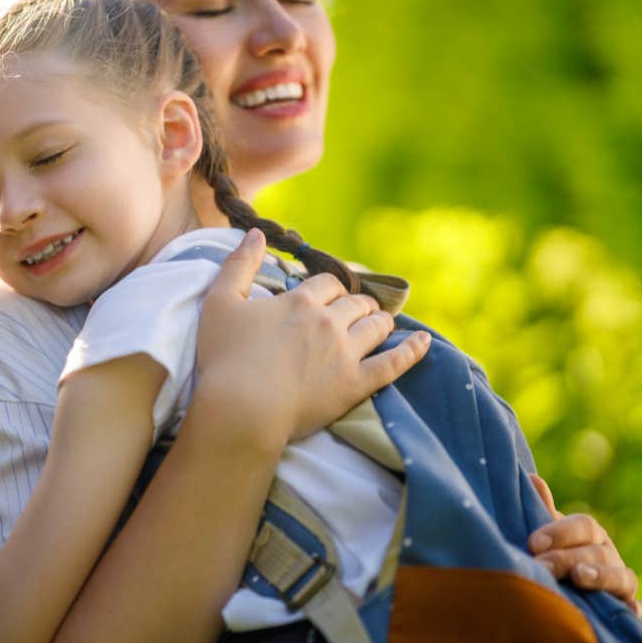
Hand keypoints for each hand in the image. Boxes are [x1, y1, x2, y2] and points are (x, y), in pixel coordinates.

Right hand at [194, 229, 431, 449]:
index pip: (328, 283)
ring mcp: (346, 353)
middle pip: (355, 303)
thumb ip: (238, 265)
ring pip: (376, 326)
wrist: (241, 410)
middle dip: (357, 304)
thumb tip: (256, 232)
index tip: (326, 295)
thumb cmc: (224, 357)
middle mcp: (329, 322)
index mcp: (300, 300)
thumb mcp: (220, 303)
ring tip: (378, 323)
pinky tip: (423, 342)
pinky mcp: (356, 384)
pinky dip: (412, 351)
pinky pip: (394, 363)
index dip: (328, 287)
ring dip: (379, 321)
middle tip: (355, 310)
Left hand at [529, 474, 639, 614]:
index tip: (533, 543)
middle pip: (596, 552)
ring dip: (601, 576)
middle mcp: (608, 553)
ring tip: (579, 577)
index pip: (583, 526)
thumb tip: (532, 479)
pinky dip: (635, 609)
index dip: (559, 533)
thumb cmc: (553, 551)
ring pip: (619, 576)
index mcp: (590, 533)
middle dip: (567, 559)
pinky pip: (635, 607)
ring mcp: (620, 579)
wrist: (568, 583)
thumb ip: (541, 510)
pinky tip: (630, 609)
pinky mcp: (625, 604)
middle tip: (542, 566)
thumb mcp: (547, 534)